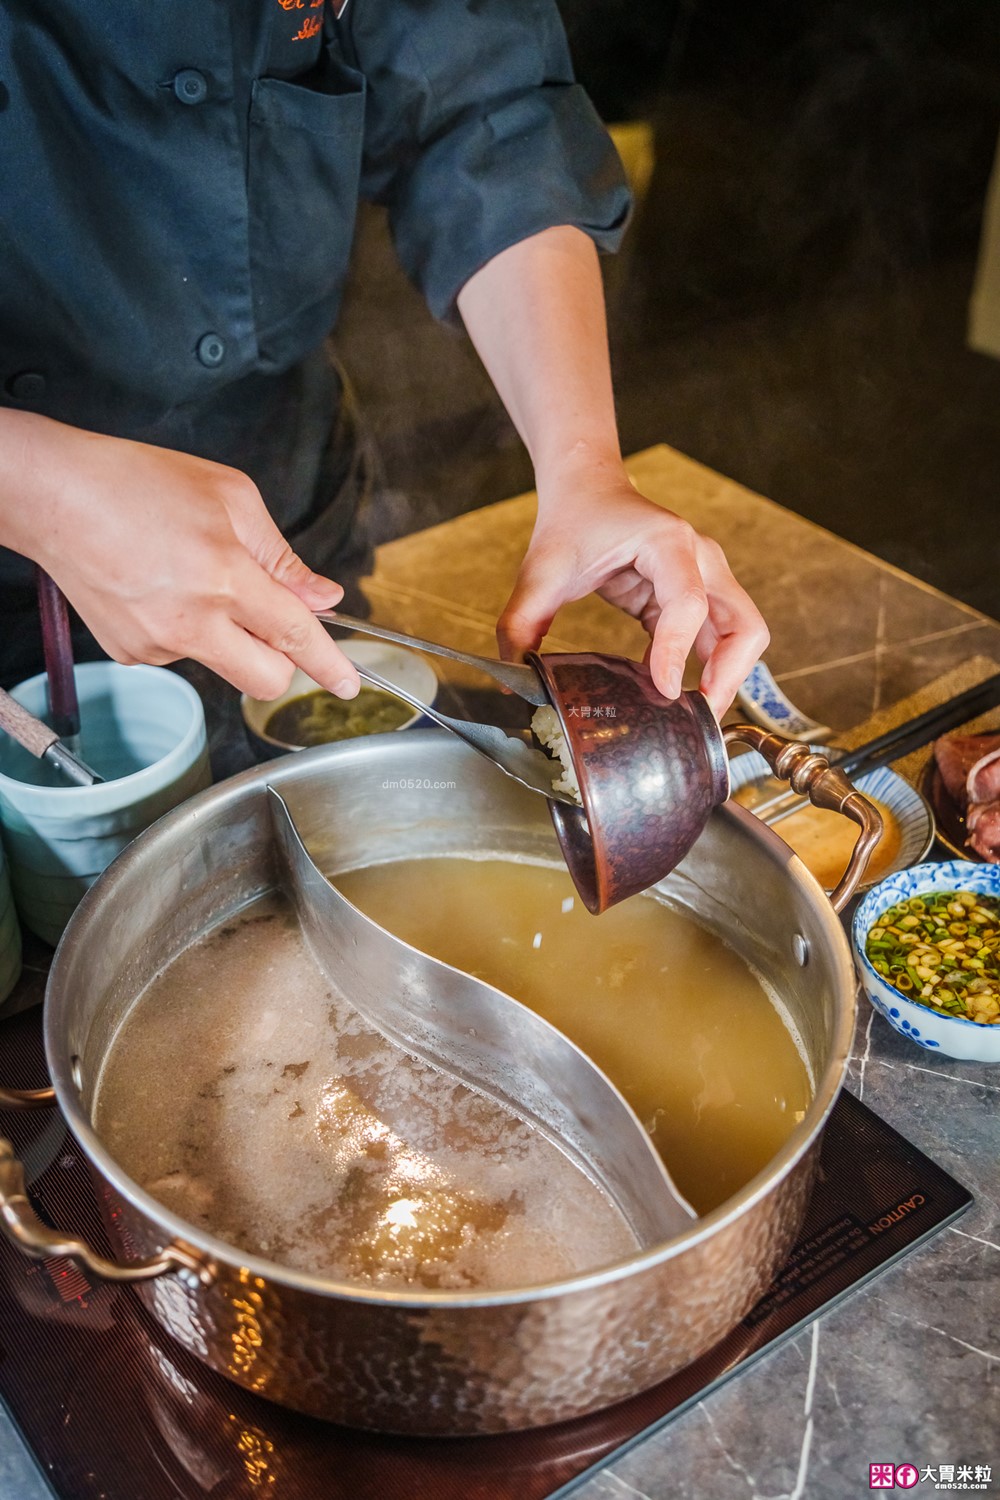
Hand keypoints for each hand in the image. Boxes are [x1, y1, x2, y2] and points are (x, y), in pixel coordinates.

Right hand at [4, 414, 359, 699]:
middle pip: (265, 679)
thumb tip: (321, 597)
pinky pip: (180, 652)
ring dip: (226, 634)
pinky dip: (185, 629)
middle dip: (282, 662)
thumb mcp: (231, 497)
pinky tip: (159, 588)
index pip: (296, 636)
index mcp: (225, 577)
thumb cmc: (136, 482)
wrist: (53, 496)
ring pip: (221, 662)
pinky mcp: (130, 653)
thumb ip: (282, 556)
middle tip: (273, 624)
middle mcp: (192, 621)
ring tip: (190, 576)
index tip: (348, 684)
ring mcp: (157, 643)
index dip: (329, 664)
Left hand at [497, 461, 767, 717]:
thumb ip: (521, 624)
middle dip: (727, 676)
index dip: (677, 650)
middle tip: (696, 718)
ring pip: (743, 634)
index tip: (661, 690)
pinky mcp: (697, 597)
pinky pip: (717, 639)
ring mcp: (706, 577)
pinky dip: (705, 669)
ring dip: (726, 677)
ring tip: (691, 714)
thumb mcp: (541, 573)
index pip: (689, 603)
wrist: (588, 491)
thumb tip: (513, 679)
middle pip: (743, 624)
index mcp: (667, 543)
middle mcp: (700, 558)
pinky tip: (668, 694)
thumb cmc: (572, 522)